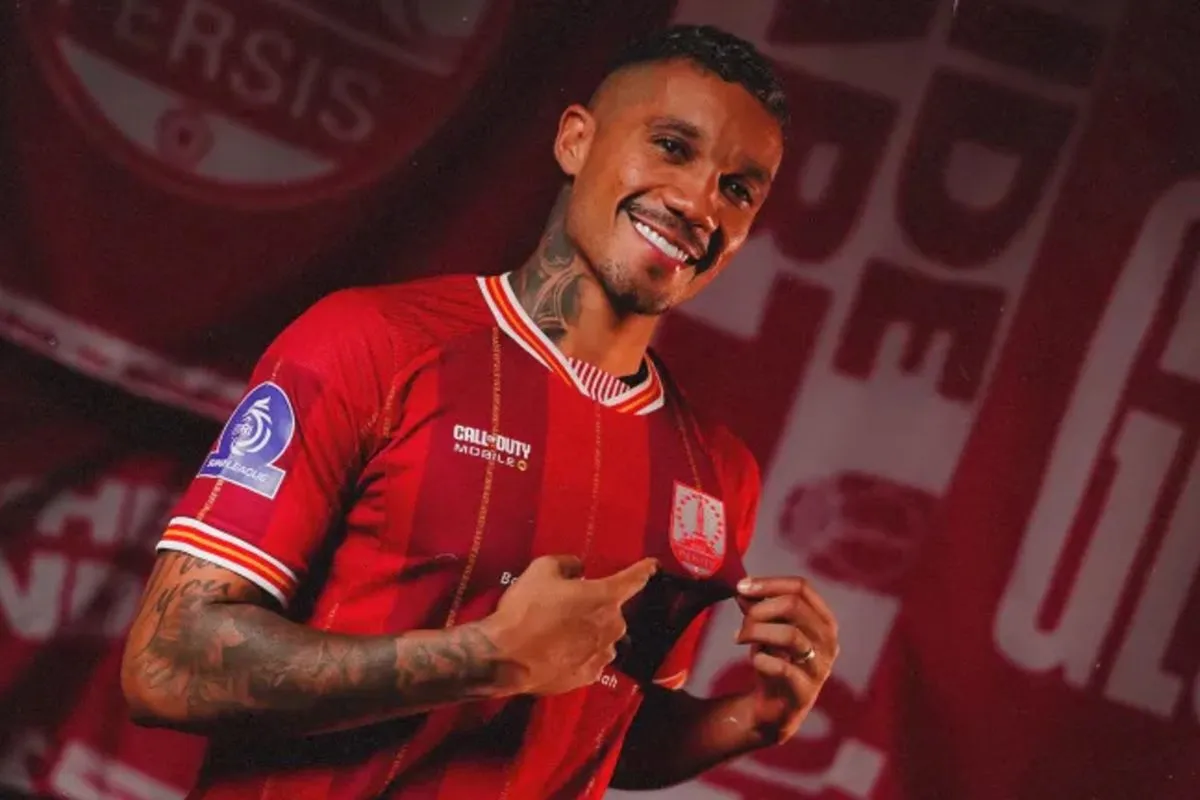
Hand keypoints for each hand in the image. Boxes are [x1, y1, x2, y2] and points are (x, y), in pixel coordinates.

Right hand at [484, 555, 657, 696]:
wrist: (506, 657)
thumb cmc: (525, 610)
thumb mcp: (541, 570)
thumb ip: (567, 564)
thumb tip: (577, 569)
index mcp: (605, 597)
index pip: (634, 579)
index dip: (644, 570)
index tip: (653, 565)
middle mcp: (612, 626)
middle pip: (613, 611)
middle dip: (595, 607)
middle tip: (566, 607)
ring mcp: (602, 654)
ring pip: (603, 636)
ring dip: (589, 632)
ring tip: (558, 632)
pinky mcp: (589, 676)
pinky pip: (592, 658)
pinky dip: (580, 653)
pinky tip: (557, 651)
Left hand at [733, 576, 838, 743]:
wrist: (775, 709)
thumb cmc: (774, 661)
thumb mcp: (766, 628)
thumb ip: (756, 607)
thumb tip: (743, 588)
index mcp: (823, 619)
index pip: (801, 587)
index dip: (769, 583)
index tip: (740, 586)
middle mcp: (828, 640)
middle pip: (794, 605)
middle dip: (760, 609)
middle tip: (741, 622)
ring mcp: (820, 666)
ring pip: (790, 634)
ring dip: (757, 631)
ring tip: (739, 638)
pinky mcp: (805, 691)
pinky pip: (781, 667)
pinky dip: (761, 659)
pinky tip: (754, 661)